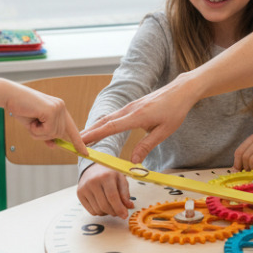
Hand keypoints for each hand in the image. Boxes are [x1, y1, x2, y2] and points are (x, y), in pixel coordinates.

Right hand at [6, 82, 88, 156]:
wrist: (9, 96)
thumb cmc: (21, 109)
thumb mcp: (34, 126)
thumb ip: (45, 134)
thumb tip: (54, 145)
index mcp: (60, 109)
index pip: (71, 128)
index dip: (78, 141)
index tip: (85, 153)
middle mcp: (61, 107)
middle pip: (59, 134)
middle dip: (43, 135)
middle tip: (32, 125)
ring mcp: (58, 108)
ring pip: (53, 134)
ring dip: (38, 132)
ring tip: (31, 120)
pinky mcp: (52, 110)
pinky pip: (48, 131)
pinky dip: (37, 130)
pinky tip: (32, 119)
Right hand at [77, 163, 133, 218]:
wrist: (93, 167)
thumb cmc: (109, 173)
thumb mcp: (121, 179)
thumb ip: (125, 193)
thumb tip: (129, 206)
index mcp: (106, 176)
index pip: (112, 197)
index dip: (119, 208)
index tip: (124, 215)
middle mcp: (93, 181)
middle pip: (104, 205)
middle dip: (114, 212)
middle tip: (119, 212)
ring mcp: (84, 188)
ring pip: (98, 210)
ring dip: (107, 213)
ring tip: (111, 206)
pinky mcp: (79, 193)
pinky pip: (91, 211)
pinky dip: (99, 212)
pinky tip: (102, 205)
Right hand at [82, 75, 198, 162]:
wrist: (181, 91)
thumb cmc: (175, 110)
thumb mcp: (164, 131)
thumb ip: (147, 146)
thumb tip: (133, 161)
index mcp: (137, 116)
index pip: (111, 127)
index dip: (95, 136)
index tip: (81, 142)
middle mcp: (129, 109)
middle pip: (104, 122)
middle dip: (88, 133)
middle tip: (72, 143)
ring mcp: (130, 107)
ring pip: (107, 118)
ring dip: (94, 128)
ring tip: (80, 139)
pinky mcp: (132, 107)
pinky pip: (113, 116)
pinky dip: (103, 124)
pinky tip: (98, 130)